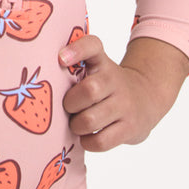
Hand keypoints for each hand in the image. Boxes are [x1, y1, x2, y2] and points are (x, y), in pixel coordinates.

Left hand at [58, 34, 174, 151]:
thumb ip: (74, 66)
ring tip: (77, 124)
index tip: (60, 58)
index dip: (77, 50)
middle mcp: (115, 81)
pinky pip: (101, 141)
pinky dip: (88, 142)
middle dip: (70, 104)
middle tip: (69, 108)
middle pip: (88, 91)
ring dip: (76, 126)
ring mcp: (125, 105)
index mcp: (102, 62)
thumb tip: (40, 77)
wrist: (148, 97)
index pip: (93, 46)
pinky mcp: (130, 128)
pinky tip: (87, 137)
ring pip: (90, 120)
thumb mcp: (97, 67)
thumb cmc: (108, 85)